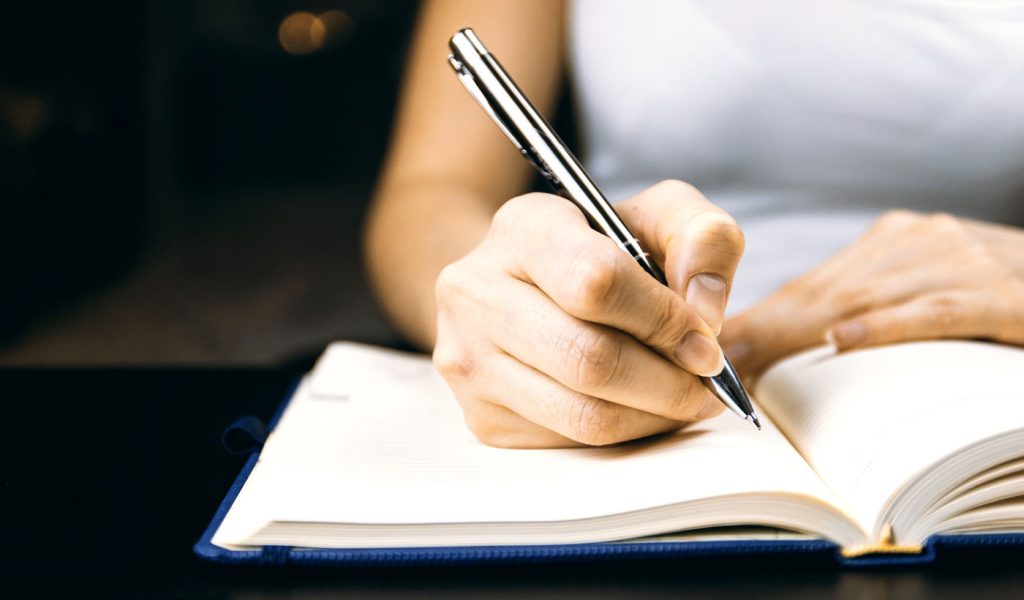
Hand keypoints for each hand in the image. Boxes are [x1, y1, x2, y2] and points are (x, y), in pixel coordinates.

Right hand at [433, 180, 744, 447]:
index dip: (663, 319)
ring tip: (684, 398)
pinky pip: (571, 443)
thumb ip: (703, 239)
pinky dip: (626, 434)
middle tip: (705, 382)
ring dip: (654, 416)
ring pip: (583, 414)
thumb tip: (705, 310)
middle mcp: (477, 291)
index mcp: (523, 227)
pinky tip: (641, 408)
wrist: (524, 288)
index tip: (704, 341)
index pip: (595, 281)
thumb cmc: (601, 253)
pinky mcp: (482, 417)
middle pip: (590, 359)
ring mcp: (470, 359)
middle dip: (668, 381)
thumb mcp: (658, 219)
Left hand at [720, 210, 1023, 377]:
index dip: (761, 318)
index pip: (814, 284)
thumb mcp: (930, 289)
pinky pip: (938, 309)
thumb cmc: (999, 297)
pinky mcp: (1005, 293)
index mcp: (897, 243)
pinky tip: (845, 339)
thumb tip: (797, 353)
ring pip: (868, 298)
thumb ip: (872, 307)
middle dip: (763, 330)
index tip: (711, 350)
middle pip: (826, 290)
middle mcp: (920, 242)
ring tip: (748, 364)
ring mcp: (963, 261)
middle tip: (709, 364)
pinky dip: (889, 326)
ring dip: (802, 333)